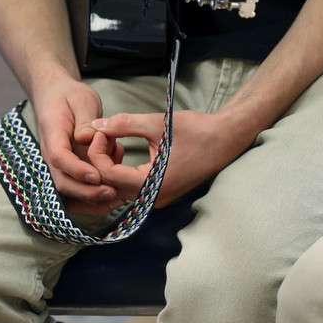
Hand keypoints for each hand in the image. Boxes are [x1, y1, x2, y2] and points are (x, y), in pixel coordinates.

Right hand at [34, 77, 118, 216]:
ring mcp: (60, 165)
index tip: (96, 176)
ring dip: (92, 200)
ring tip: (118, 198)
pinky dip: (95, 194)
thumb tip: (87, 138)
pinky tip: (117, 186)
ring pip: (70, 192)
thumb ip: (84, 121)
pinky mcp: (71, 169)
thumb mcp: (81, 100)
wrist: (57, 96)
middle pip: (62, 182)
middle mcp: (52, 155)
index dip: (77, 170)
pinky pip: (79, 188)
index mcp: (52, 135)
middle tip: (112, 193)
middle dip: (86, 193)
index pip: (59, 157)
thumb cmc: (69, 97)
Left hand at [75, 109, 243, 208]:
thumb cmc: (195, 130)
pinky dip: (120, 170)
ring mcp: (156, 199)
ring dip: (110, 166)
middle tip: (105, 134)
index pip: (108, 176)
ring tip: (114, 140)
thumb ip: (124, 124)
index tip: (103, 131)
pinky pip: (130, 188)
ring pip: (119, 189)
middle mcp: (152, 199)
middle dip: (100, 160)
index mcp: (151, 184)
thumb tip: (96, 124)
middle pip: (110, 186)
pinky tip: (123, 150)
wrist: (226, 139)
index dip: (98, 153)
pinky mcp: (160, 193)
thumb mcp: (157, 123)